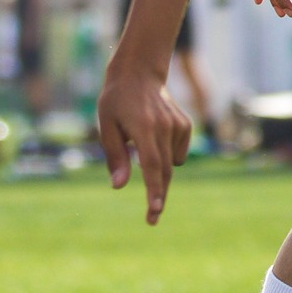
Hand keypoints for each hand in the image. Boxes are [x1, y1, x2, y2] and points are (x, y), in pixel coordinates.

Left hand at [97, 62, 191, 225]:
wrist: (138, 73)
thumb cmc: (115, 101)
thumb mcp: (106, 126)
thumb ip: (115, 157)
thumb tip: (119, 186)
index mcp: (142, 126)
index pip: (151, 163)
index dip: (153, 188)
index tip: (155, 209)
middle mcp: (163, 126)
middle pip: (164, 170)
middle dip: (158, 196)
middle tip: (152, 219)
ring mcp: (177, 125)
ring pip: (170, 163)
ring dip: (158, 173)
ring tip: (140, 150)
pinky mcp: (185, 125)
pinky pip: (177, 154)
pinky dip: (166, 155)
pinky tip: (154, 139)